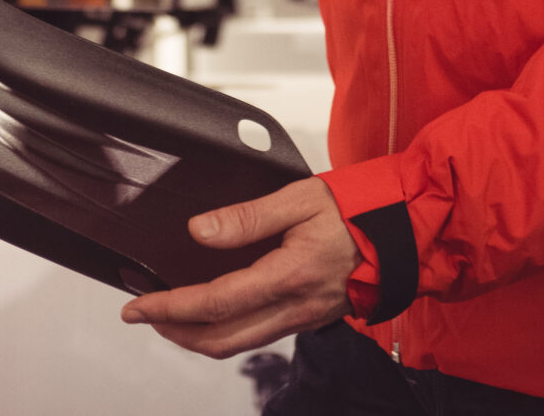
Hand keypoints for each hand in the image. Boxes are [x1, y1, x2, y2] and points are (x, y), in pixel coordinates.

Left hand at [119, 178, 360, 357]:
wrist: (405, 232)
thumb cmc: (358, 211)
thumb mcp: (300, 198)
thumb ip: (247, 216)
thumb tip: (200, 231)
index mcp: (288, 275)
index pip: (214, 303)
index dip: (169, 307)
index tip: (138, 304)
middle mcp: (294, 308)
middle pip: (219, 340)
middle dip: (173, 331)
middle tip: (143, 314)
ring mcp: (302, 319)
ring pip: (236, 345)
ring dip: (195, 336)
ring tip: (169, 316)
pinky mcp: (307, 319)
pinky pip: (256, 336)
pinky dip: (223, 331)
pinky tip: (211, 313)